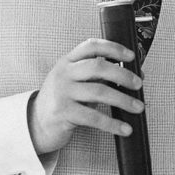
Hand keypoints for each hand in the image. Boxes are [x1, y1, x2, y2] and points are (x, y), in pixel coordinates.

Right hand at [28, 39, 143, 154]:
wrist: (35, 123)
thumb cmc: (62, 100)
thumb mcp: (73, 81)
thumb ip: (96, 76)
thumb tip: (132, 77)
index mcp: (68, 62)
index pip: (91, 46)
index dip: (113, 48)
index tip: (131, 56)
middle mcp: (64, 74)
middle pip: (98, 67)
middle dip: (123, 74)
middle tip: (138, 84)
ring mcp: (62, 93)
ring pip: (99, 92)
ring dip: (123, 100)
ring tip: (138, 107)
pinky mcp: (63, 113)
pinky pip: (93, 117)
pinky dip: (112, 123)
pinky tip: (124, 128)